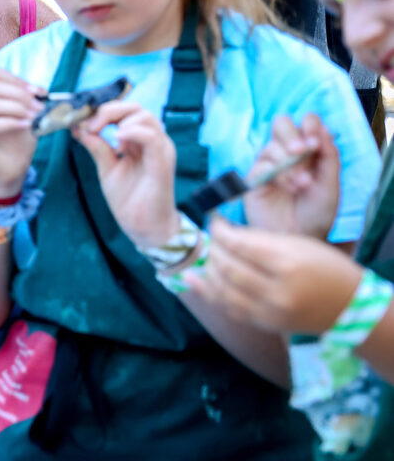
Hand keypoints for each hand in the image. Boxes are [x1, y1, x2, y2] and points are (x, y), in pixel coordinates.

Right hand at [0, 71, 45, 197]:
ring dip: (17, 107)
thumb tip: (42, 92)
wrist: (8, 174)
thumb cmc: (16, 146)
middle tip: (40, 106)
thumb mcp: (26, 119)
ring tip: (35, 116)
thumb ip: (28, 104)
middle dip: (20, 95)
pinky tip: (26, 125)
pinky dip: (11, 122)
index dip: (20, 82)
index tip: (40, 92)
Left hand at [73, 101, 178, 249]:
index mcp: (140, 141)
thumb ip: (97, 147)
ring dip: (119, 119)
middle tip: (90, 124)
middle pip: (136, 108)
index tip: (82, 121)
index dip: (103, 111)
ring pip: (145, 117)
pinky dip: (132, 132)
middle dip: (109, 110)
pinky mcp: (163, 162)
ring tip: (102, 133)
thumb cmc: (129, 200)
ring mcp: (160, 150)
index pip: (126, 111)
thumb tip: (78, 128)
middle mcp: (153, 141)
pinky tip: (117, 139)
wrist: (144, 227)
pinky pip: (152, 137)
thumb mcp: (106, 168)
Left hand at [186, 217, 362, 334]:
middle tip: (211, 239)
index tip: (213, 220)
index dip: (220, 231)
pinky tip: (194, 280)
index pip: (240, 245)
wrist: (350, 307)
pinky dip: (209, 293)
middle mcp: (277, 290)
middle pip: (228, 267)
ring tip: (205, 257)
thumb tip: (225, 232)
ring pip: (224, 289)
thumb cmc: (326, 267)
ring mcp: (270, 311)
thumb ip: (260, 240)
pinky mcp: (265, 324)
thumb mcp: (299, 244)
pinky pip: (230, 308)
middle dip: (213, 250)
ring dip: (208, 270)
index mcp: (287, 263)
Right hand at [242, 114, 339, 238]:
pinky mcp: (254, 179)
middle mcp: (286, 155)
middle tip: (304, 150)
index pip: (305, 124)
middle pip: (281, 125)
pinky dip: (279, 174)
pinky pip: (261, 165)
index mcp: (308, 152)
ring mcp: (268, 166)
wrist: (300, 239)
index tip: (317, 141)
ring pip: (271, 146)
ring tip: (303, 183)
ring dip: (290, 163)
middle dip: (292, 134)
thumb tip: (321, 127)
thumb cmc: (316, 215)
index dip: (309, 125)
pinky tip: (291, 188)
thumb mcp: (331, 185)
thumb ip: (329, 156)